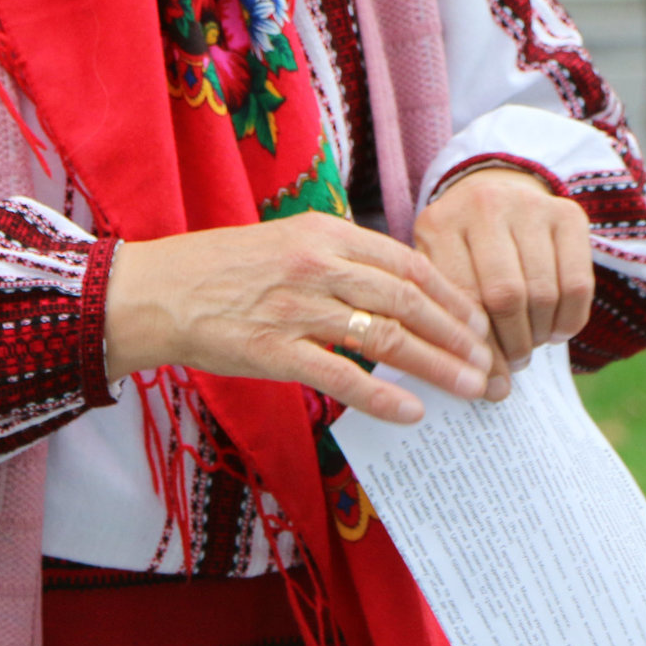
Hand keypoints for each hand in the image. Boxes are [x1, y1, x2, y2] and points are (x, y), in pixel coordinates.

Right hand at [102, 212, 492, 424]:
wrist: (156, 291)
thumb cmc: (223, 270)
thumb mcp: (288, 242)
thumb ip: (341, 259)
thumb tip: (399, 294)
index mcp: (325, 233)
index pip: (408, 264)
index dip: (452, 297)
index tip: (479, 324)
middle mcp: (317, 265)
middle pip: (409, 300)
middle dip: (458, 336)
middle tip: (490, 365)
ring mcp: (296, 308)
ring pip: (386, 337)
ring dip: (437, 366)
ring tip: (469, 388)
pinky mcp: (273, 350)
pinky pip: (341, 375)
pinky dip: (383, 396)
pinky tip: (412, 412)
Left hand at [412, 166, 594, 399]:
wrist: (494, 187)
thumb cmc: (461, 248)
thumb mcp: (440, 271)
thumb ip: (453, 322)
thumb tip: (493, 389)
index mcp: (439, 225)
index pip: (461, 299)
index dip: (477, 349)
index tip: (484, 382)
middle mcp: (484, 207)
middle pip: (506, 297)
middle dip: (512, 345)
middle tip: (512, 363)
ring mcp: (529, 206)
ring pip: (544, 293)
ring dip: (540, 334)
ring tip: (530, 344)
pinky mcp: (568, 214)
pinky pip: (577, 284)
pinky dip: (570, 319)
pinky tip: (556, 329)